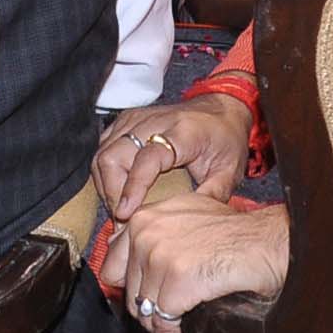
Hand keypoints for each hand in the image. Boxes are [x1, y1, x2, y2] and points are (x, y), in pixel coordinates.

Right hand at [96, 92, 250, 218]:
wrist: (221, 109)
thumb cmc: (225, 139)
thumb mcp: (230, 170)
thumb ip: (213, 195)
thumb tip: (189, 224)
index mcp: (183, 131)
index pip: (147, 158)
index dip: (133, 186)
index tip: (124, 213)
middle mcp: (155, 120)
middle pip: (114, 155)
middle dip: (112, 192)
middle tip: (123, 219)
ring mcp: (136, 118)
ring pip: (103, 152)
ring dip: (106, 185)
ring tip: (121, 208)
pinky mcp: (126, 120)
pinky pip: (103, 147)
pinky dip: (105, 172)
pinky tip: (117, 190)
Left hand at [104, 194, 288, 332]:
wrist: (265, 241)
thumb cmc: (234, 231)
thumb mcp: (186, 214)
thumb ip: (155, 230)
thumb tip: (124, 253)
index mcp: (144, 217)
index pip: (112, 264)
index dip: (128, 288)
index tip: (141, 303)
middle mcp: (145, 233)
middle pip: (130, 292)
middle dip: (147, 312)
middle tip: (162, 324)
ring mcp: (159, 256)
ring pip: (145, 311)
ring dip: (159, 330)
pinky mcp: (176, 282)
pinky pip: (164, 323)